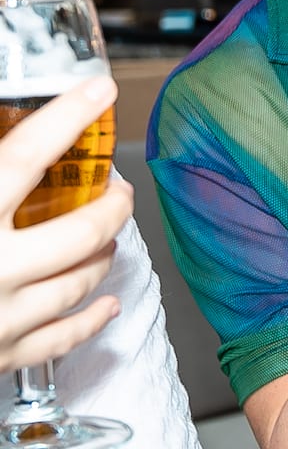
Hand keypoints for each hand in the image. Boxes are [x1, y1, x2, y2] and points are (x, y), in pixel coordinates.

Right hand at [0, 77, 131, 369]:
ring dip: (103, 254)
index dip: (68, 117)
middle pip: (80, 230)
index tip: (98, 92)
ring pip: (80, 281)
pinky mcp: (0, 356)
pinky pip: (63, 338)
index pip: (26, 154)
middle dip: (111, 205)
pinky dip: (92, 318)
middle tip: (116, 188)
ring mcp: (1, 316)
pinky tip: (106, 302)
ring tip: (107, 235)